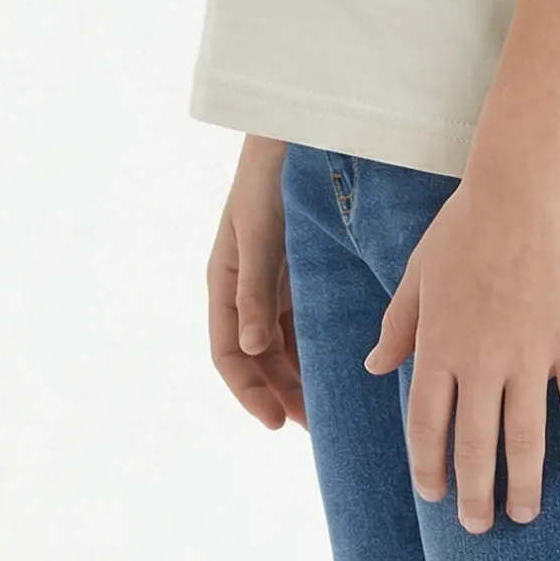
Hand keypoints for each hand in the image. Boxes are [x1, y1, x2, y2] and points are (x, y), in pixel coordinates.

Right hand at [207, 135, 307, 433]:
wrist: (292, 134)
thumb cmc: (269, 180)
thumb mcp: (259, 235)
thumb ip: (254, 290)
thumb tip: (249, 349)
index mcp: (224, 282)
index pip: (227, 354)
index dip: (248, 392)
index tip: (275, 423)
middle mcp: (243, 288)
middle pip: (256, 358)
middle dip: (279, 394)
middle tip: (313, 426)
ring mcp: (269, 281)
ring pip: (279, 345)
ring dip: (297, 377)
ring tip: (327, 409)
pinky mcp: (295, 271)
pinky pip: (299, 321)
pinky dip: (312, 347)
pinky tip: (335, 364)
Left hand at [363, 170, 559, 531]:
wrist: (526, 185)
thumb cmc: (467, 222)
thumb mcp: (419, 272)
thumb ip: (399, 324)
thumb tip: (375, 368)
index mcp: (439, 344)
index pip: (427, 425)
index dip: (429, 466)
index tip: (434, 495)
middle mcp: (481, 360)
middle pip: (475, 445)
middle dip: (475, 493)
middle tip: (479, 526)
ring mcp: (529, 354)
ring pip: (526, 438)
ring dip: (524, 484)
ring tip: (524, 513)